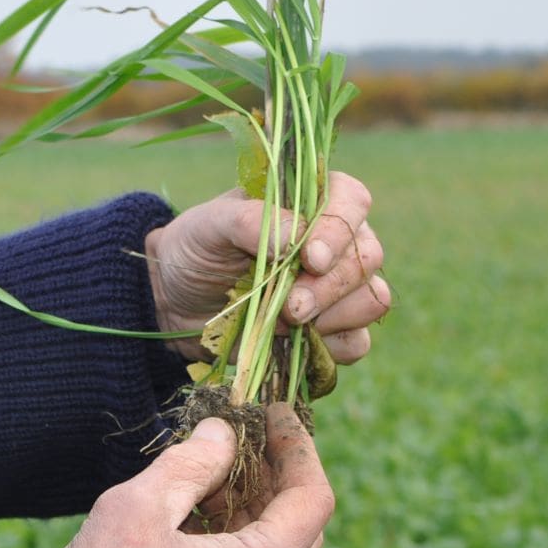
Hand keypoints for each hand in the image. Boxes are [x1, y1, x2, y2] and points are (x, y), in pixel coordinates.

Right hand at [35, 405, 332, 547]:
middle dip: (277, 477)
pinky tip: (193, 527)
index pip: (314, 497)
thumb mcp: (138, 510)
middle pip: (302, 530)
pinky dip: (238, 547)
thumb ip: (190, 464)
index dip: (299, 447)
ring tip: (209, 477)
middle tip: (242, 439)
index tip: (275, 412)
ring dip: (254, 513)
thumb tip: (223, 435)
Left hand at [143, 170, 390, 362]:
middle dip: (329, 286)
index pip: (351, 200)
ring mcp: (338, 287)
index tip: (311, 260)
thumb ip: (250, 221)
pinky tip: (296, 340)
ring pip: (372, 299)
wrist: (175, 301)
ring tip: (287, 319)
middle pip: (367, 256)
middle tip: (290, 306)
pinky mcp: (332, 329)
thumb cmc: (196, 249)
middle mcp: (335, 241)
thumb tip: (298, 238)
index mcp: (311, 200)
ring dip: (333, 316)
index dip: (339, 230)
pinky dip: (332, 347)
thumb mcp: (208, 226)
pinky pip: (358, 342)